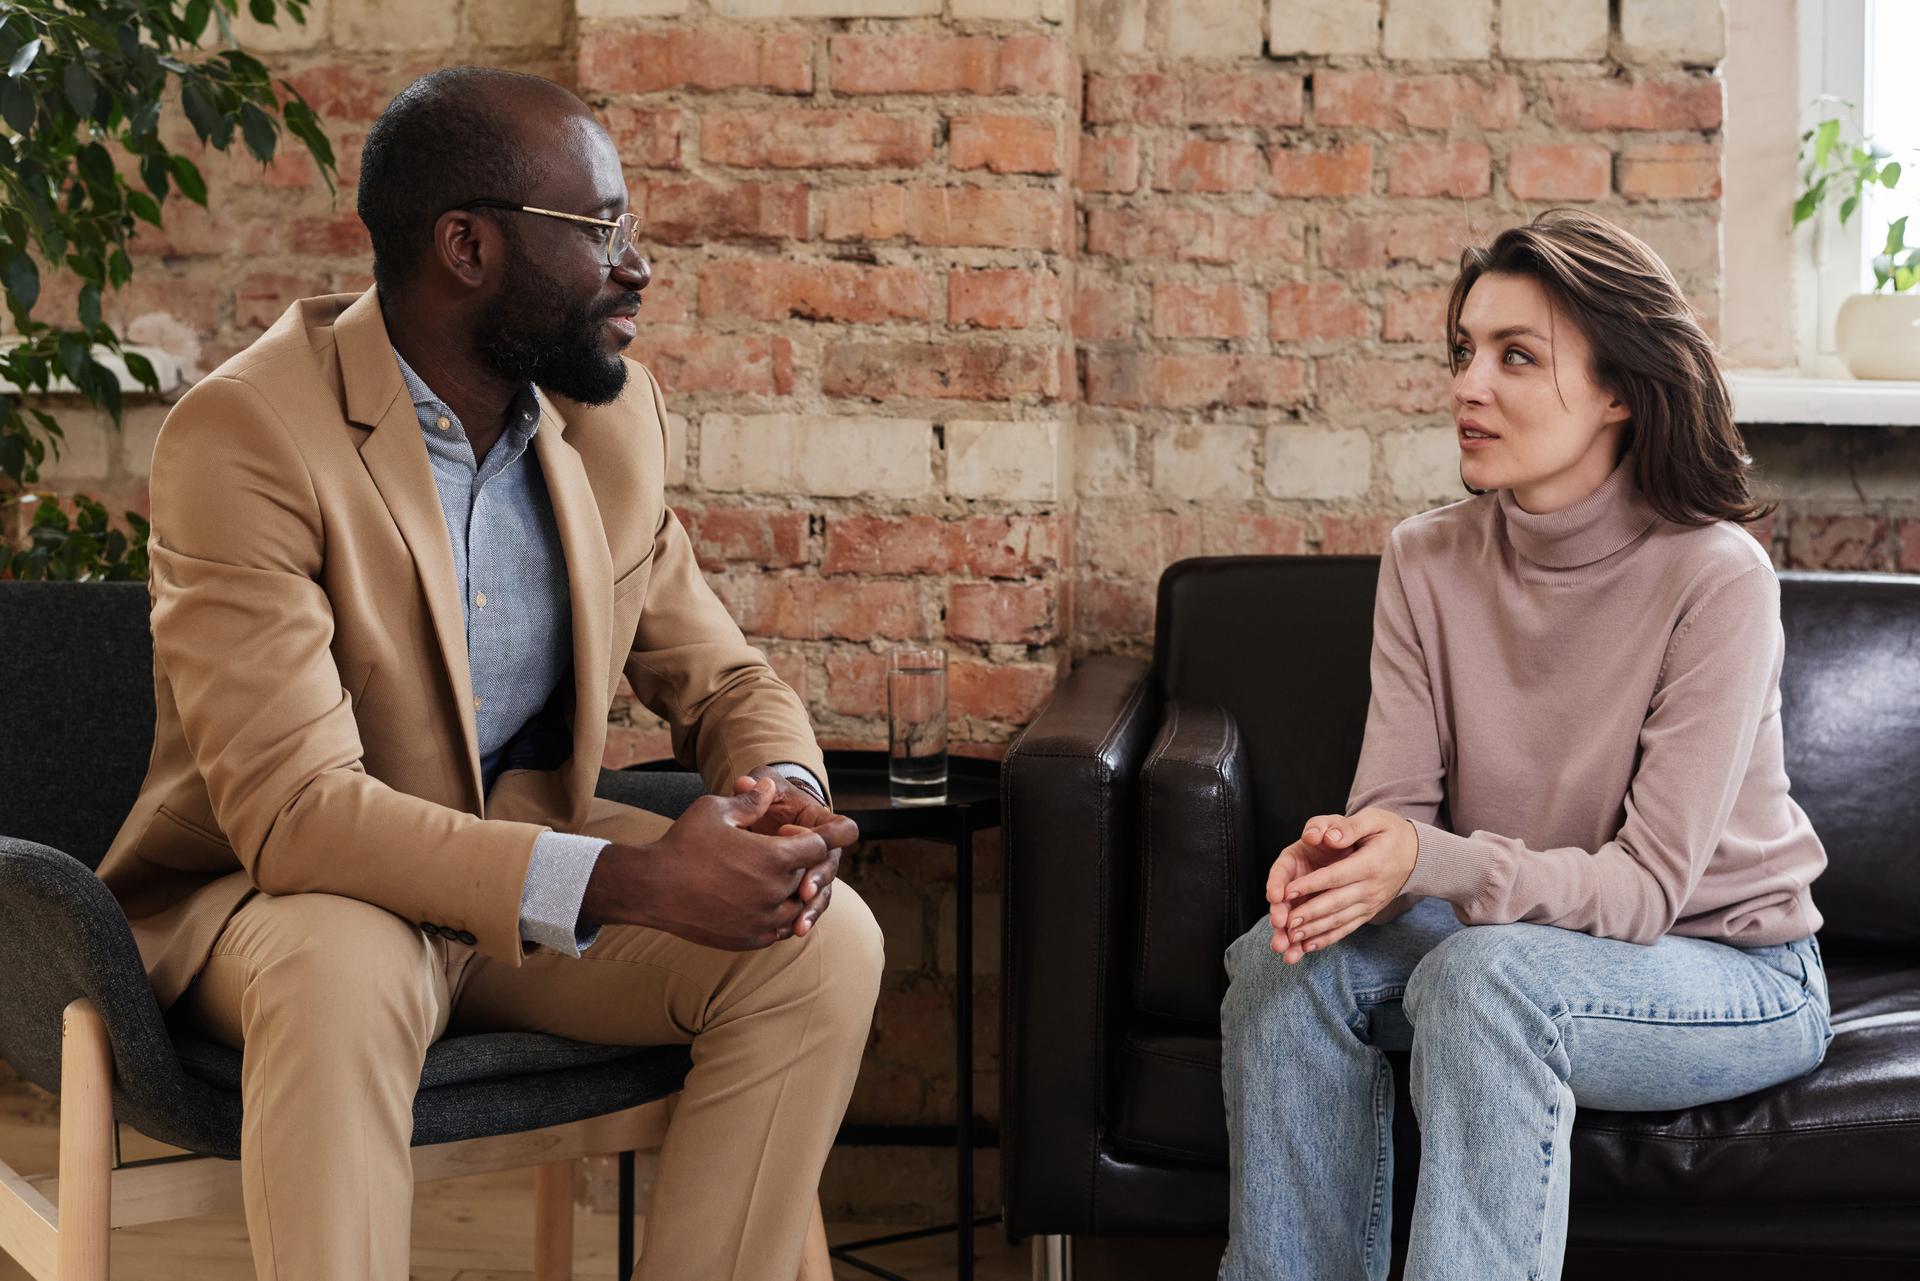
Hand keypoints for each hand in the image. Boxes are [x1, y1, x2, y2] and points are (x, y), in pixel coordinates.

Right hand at [580, 778, 831, 949]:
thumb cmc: (682, 843)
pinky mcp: (748, 940)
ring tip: (771, 876)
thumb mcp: (716, 810)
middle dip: (802, 861)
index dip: (823, 835)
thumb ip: (750, 800)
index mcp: (774, 858)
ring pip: (797, 906)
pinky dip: (778, 915)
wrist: (650, 888)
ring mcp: (762, 921)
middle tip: (782, 848)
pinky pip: (778, 930)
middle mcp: (775, 892)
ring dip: (792, 891)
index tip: (828, 831)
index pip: (820, 847)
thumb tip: (768, 785)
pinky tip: (762, 901)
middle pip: (809, 876)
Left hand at [739, 766, 858, 936]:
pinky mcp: (799, 894)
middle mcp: (823, 852)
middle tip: (803, 893)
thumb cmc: (769, 801)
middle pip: (829, 868)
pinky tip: (785, 933)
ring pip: (820, 896)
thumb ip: (756, 785)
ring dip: (811, 912)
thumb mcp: (763, 788)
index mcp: (821, 822)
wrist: (764, 823)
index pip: (839, 829)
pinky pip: (805, 910)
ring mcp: (813, 875)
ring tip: (798, 927)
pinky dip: (797, 922)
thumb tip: (744, 782)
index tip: (787, 833)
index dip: (822, 834)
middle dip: (816, 882)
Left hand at [1266, 808, 1416, 963]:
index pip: (1335, 876)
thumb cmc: (1391, 832)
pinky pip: (1347, 928)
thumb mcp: (1374, 819)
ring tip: (1292, 937)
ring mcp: (1370, 903)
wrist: (1418, 854)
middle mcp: (1371, 888)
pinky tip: (1309, 947)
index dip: (1310, 884)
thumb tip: (1329, 836)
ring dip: (1315, 931)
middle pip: (1336, 903)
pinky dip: (1328, 938)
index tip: (1287, 891)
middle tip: (1285, 922)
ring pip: (1340, 920)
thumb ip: (1349, 826)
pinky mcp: (1368, 913)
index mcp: (1369, 864)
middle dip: (1309, 914)